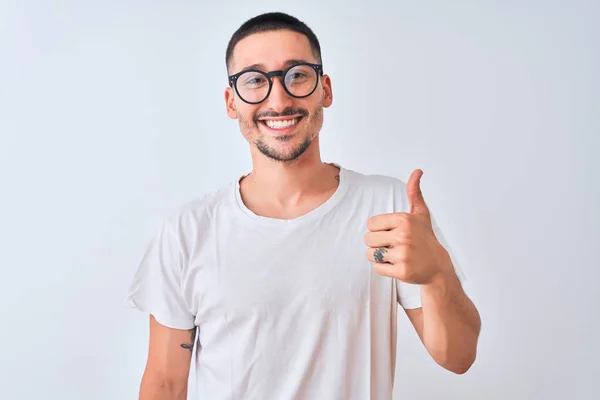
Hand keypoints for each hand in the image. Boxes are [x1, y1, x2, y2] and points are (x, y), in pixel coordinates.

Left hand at [364, 169, 449, 284]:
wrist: (437, 266)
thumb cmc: (425, 238)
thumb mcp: (420, 214)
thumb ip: (414, 193)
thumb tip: (417, 171)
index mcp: (404, 220)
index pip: (371, 224)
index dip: (379, 230)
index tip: (393, 233)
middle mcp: (403, 236)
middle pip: (368, 239)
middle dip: (377, 244)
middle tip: (393, 246)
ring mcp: (403, 254)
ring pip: (370, 254)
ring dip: (378, 256)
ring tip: (395, 255)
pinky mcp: (401, 271)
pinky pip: (377, 268)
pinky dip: (383, 268)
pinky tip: (397, 265)